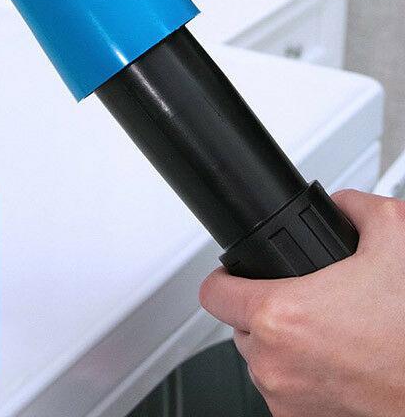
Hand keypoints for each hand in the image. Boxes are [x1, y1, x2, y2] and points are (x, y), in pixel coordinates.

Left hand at [200, 189, 404, 416]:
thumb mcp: (394, 241)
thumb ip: (358, 209)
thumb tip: (343, 204)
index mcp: (281, 316)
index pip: (213, 292)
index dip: (225, 277)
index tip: (238, 276)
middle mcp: (274, 363)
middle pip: (239, 326)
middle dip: (263, 311)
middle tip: (301, 303)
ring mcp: (286, 400)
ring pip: (261, 361)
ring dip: (281, 347)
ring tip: (322, 334)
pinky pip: (284, 393)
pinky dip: (300, 378)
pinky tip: (331, 362)